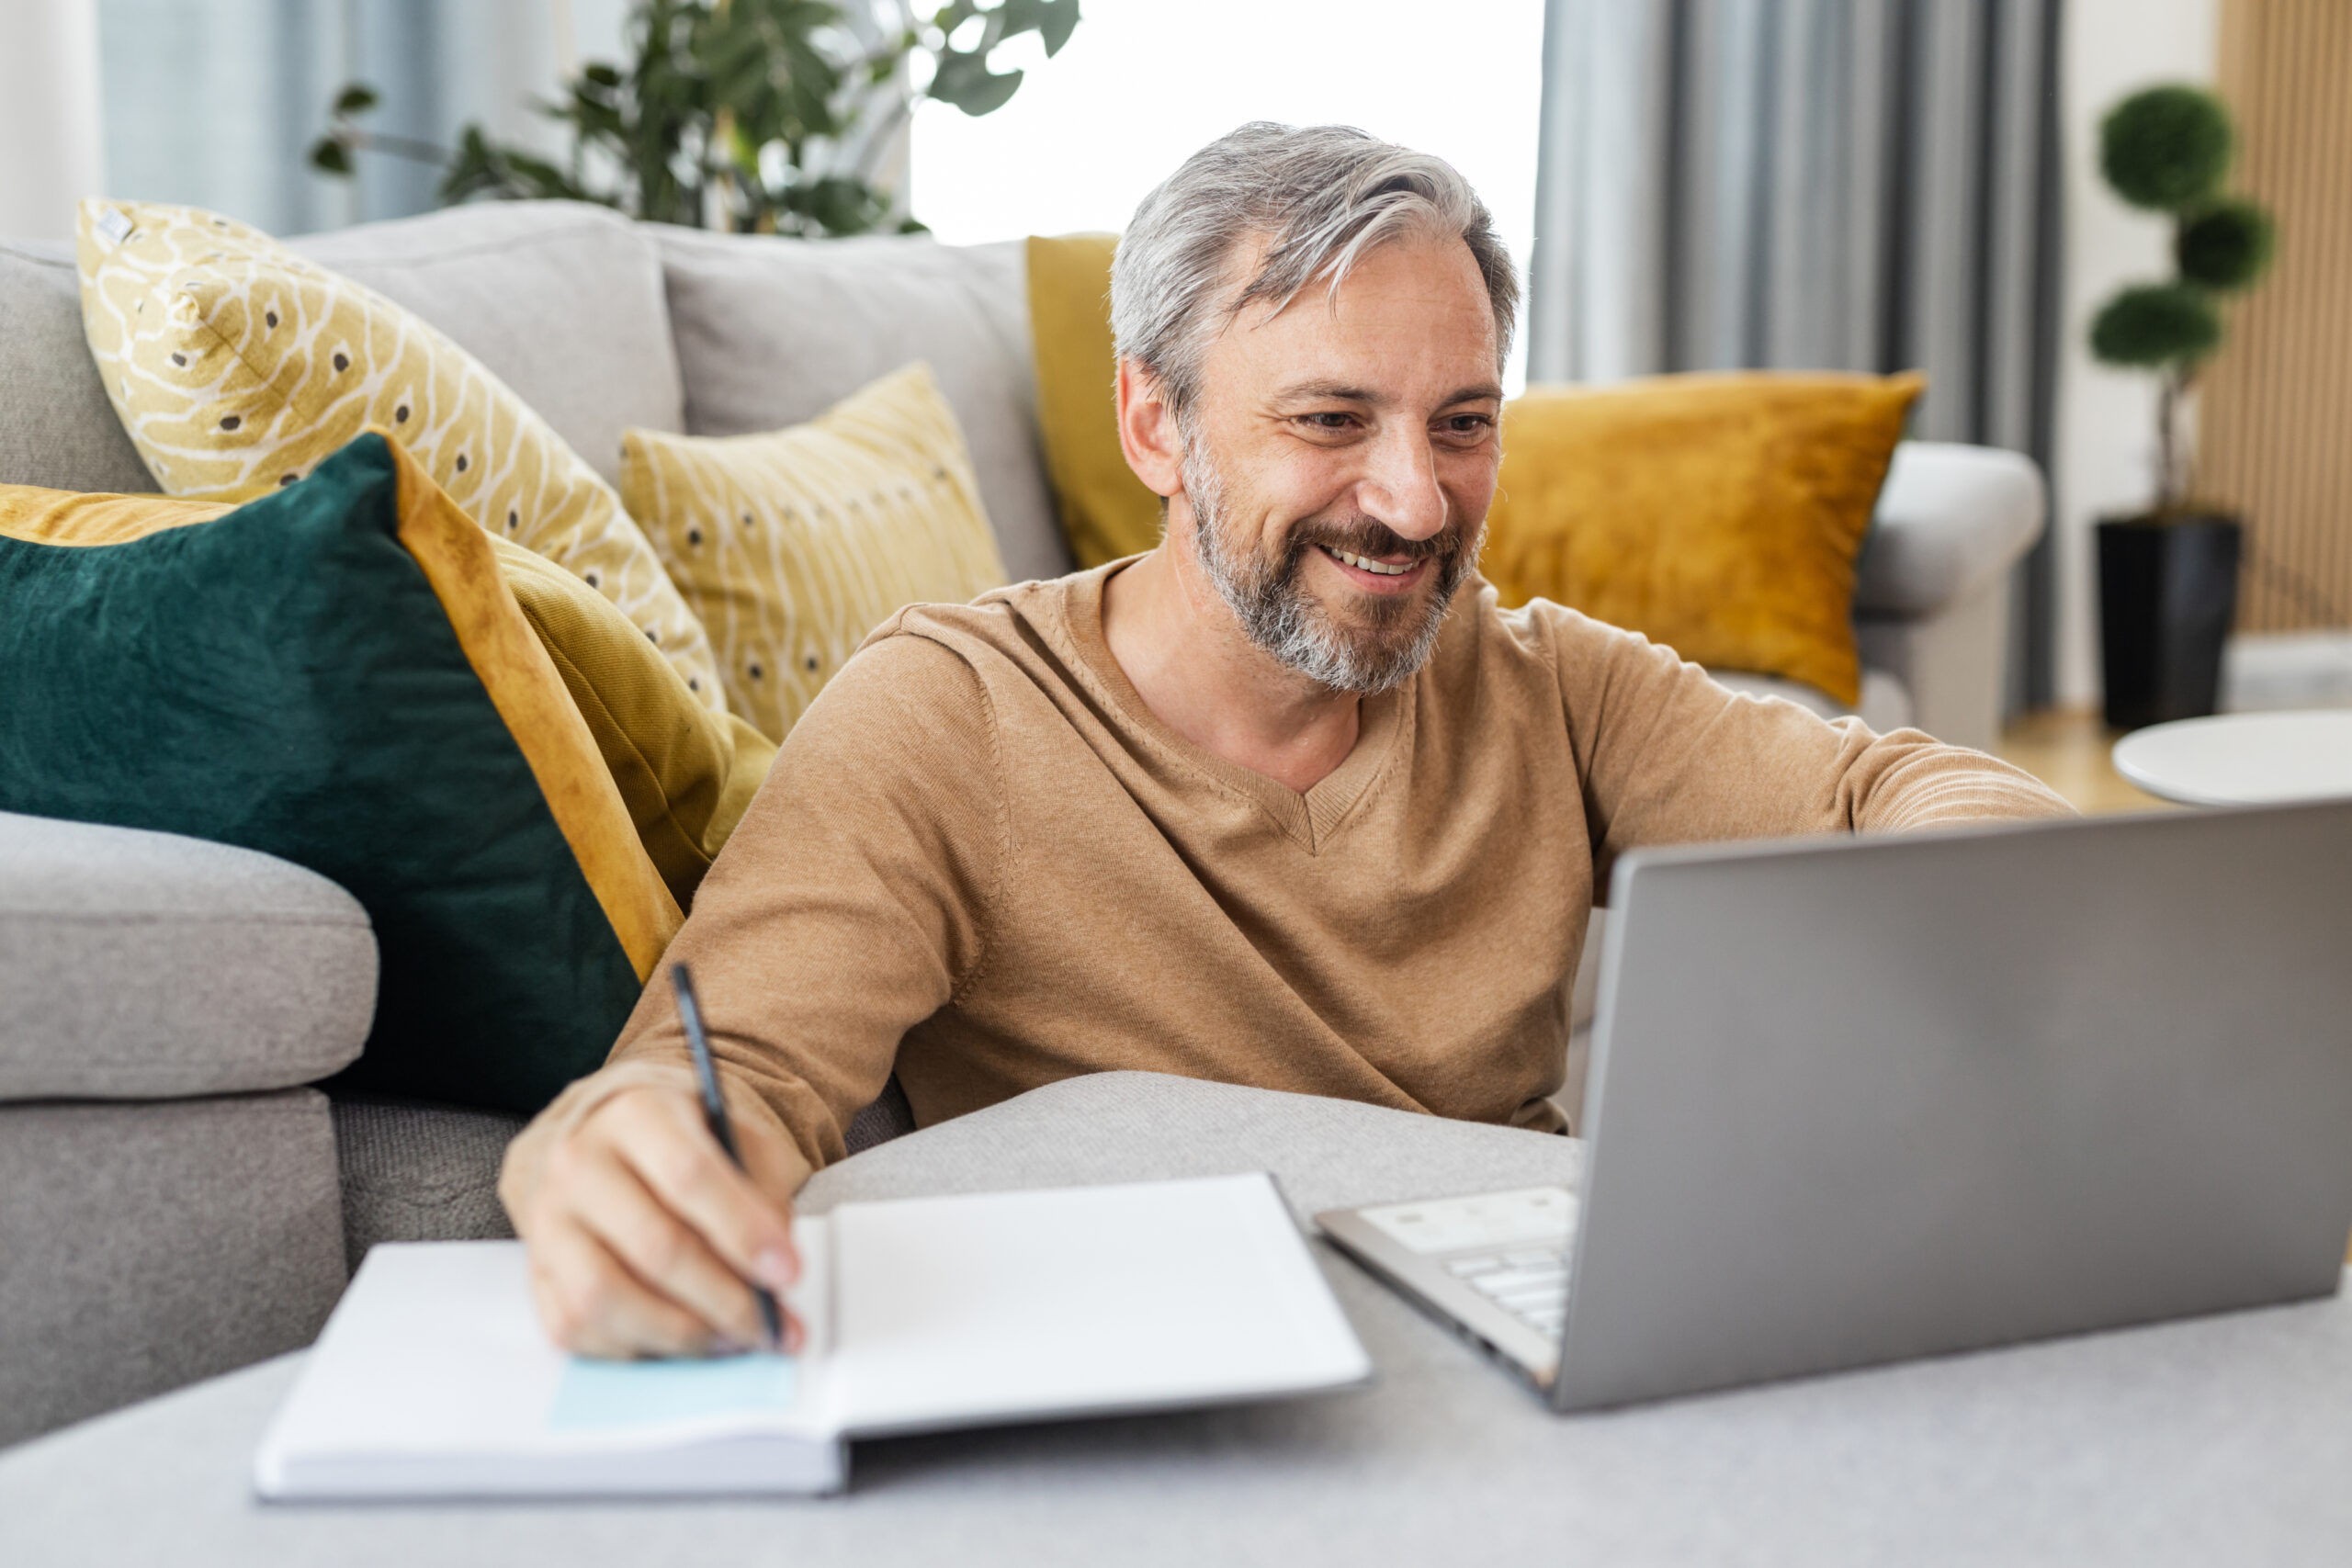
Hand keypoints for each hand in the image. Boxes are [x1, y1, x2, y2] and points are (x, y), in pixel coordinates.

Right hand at [506, 1082, 803, 1358]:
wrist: (613, 1147)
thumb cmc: (687, 1149)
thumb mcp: (740, 1141)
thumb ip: (765, 1192)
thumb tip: (776, 1264)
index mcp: (637, 1115)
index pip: (689, 1176)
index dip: (743, 1232)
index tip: (788, 1272)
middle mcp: (579, 1163)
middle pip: (654, 1246)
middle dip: (725, 1299)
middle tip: (772, 1325)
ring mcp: (549, 1221)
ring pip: (606, 1298)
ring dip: (680, 1334)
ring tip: (730, 1339)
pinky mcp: (536, 1273)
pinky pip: (578, 1330)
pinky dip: (636, 1349)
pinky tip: (681, 1342)